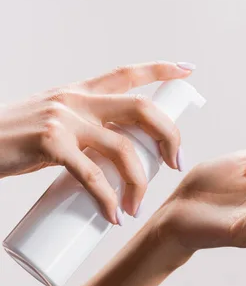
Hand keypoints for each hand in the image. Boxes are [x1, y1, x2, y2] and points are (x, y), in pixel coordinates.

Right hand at [0, 61, 194, 223]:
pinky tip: (113, 216)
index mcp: (79, 91)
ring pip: (122, 148)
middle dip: (168, 135)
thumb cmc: (13, 139)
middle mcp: (76, 99)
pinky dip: (107, 199)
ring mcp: (64, 119)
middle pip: (141, 108)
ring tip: (136, 208)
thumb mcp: (52, 121)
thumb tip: (113, 157)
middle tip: (175, 162)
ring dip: (139, 182)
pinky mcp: (50, 144)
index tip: (187, 69)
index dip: (160, 69)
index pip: (127, 73)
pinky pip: (91, 175)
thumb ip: (81, 130)